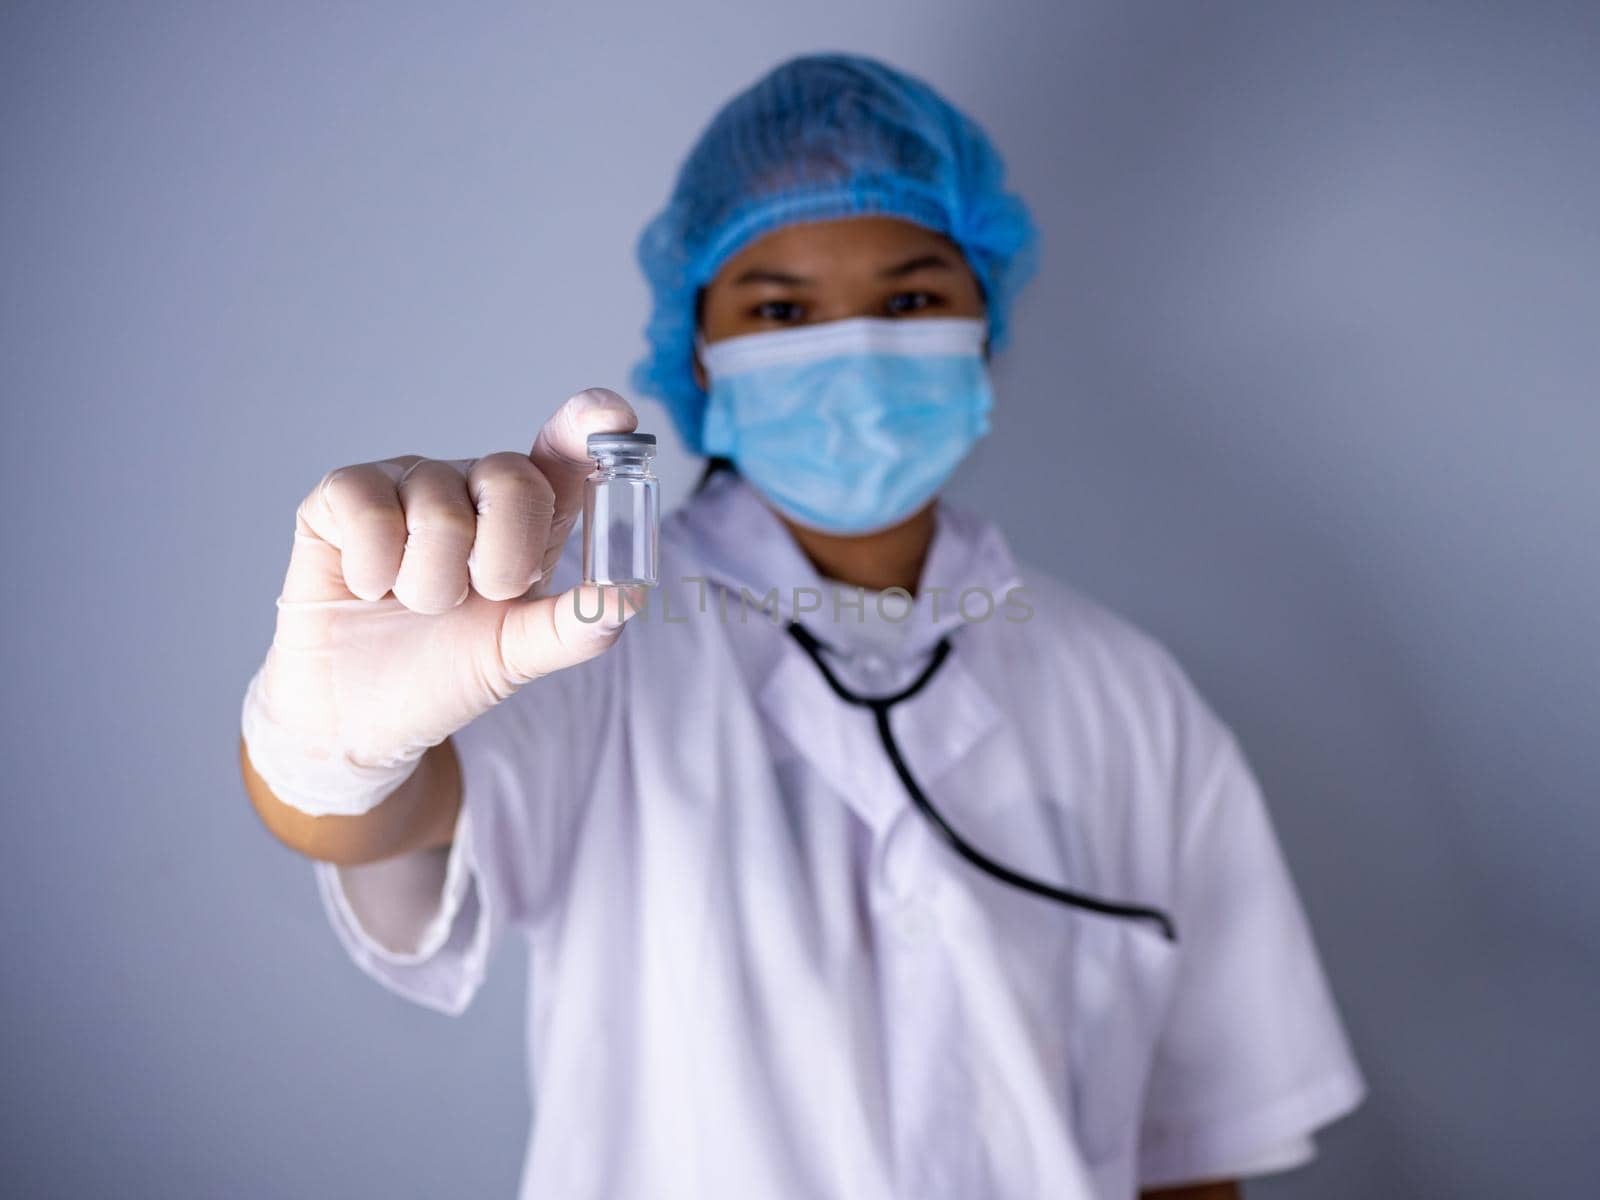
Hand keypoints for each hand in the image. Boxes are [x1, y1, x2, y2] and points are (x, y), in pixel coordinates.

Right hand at [240, 387, 643, 815]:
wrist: (359, 715)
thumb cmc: (444, 672)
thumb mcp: (516, 655)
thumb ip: (573, 628)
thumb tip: (629, 597)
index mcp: (529, 517)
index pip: (564, 454)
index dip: (586, 425)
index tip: (612, 414)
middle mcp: (473, 486)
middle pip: (511, 478)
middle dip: (500, 561)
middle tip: (477, 597)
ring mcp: (410, 483)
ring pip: (439, 511)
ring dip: (429, 585)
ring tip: (415, 603)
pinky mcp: (344, 493)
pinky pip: (371, 511)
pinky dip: (374, 569)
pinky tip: (367, 587)